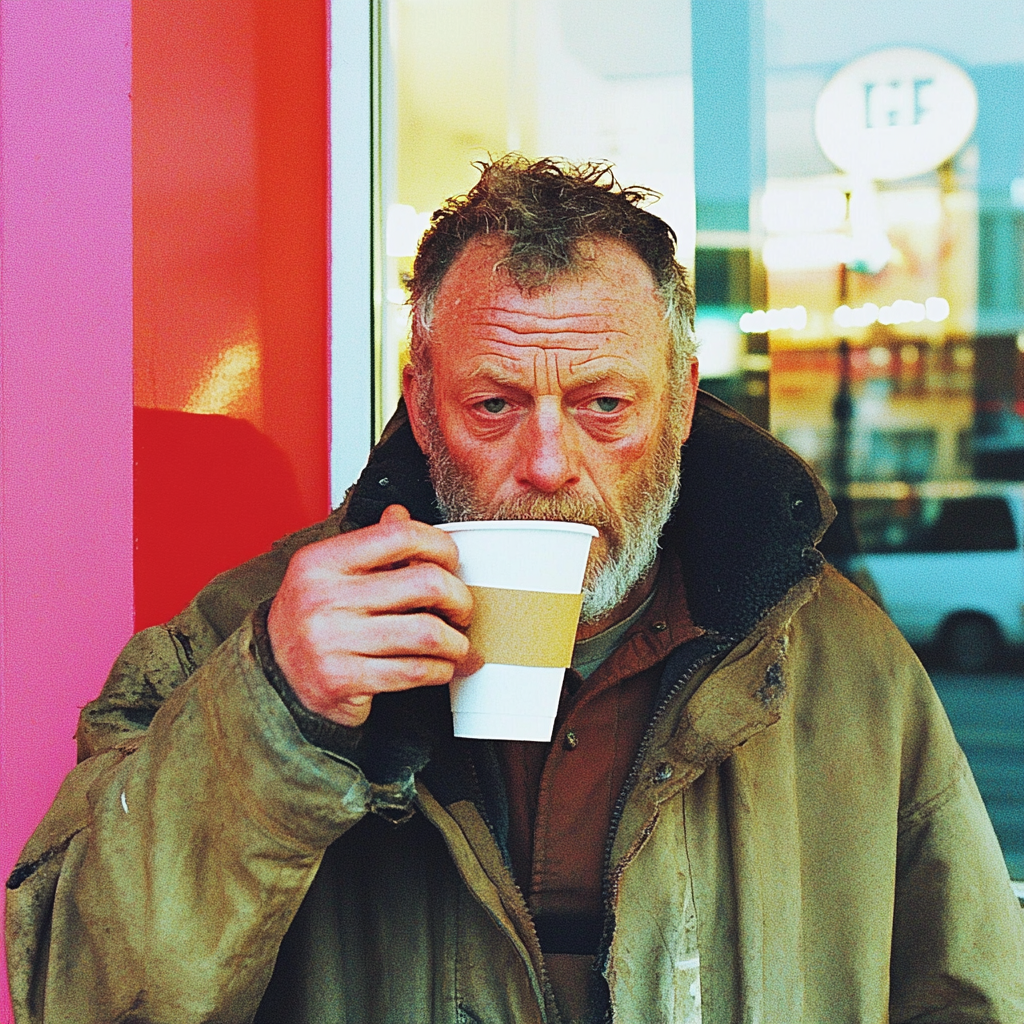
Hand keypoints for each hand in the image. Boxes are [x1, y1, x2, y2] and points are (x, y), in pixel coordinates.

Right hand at [267, 505, 477, 726]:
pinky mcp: (343, 680)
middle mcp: (324, 598)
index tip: (451, 562)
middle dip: (459, 598)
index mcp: (322, 561)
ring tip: (455, 643)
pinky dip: (439, 670)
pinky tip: (438, 666)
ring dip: (455, 641)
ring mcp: (332, 641)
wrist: (276, 677)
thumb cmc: (311, 621)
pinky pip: (414, 671)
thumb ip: (370, 545)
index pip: (400, 535)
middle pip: (426, 583)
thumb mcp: (330, 573)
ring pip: (427, 633)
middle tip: (461, 609)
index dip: (441, 546)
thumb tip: (400, 513)